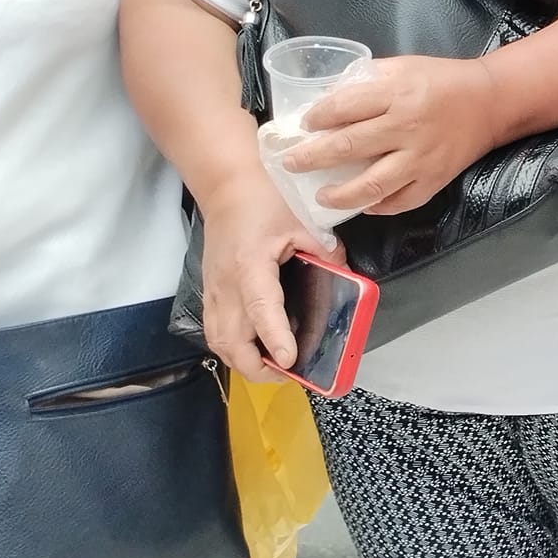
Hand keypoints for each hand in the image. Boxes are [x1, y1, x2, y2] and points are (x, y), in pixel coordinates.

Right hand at [199, 171, 337, 382]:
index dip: (275, 337)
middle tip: (290, 374)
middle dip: (257, 366)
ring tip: (274, 368)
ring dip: (243, 361)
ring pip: (218, 341)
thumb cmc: (265, 197)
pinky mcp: (211, 291)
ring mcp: (213, 289)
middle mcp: (226, 283)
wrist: (227, 184)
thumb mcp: (304, 219)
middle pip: (231, 339)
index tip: (291, 360)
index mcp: (250, 263)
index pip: (260, 308)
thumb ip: (327, 251)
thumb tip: (346, 277)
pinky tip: (256, 350)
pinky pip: (215, 330)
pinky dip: (233, 348)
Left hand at [282, 55, 500, 215]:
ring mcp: (420, 158)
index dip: (317, 117)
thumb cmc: (442, 80)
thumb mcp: (404, 66)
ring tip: (320, 196)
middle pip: (349, 146)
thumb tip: (328, 97)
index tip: (302, 125)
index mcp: (397, 94)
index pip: (344, 107)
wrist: (490, 102)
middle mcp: (406, 128)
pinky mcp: (434, 180)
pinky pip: (400, 201)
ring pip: (372, 184)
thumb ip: (368, 79)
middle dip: (312, 158)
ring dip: (339, 194)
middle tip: (290, 164)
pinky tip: (362, 205)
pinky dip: (378, 207)